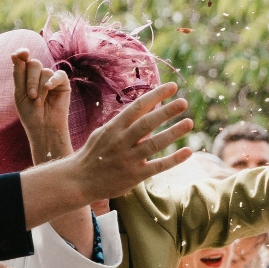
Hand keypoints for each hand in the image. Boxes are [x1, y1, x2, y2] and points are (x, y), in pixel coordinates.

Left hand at [12, 50, 71, 161]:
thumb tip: (17, 54)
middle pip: (33, 64)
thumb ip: (18, 73)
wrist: (44, 127)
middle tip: (31, 96)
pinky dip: (53, 80)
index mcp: (26, 76)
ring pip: (45, 72)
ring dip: (39, 87)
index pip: (23, 60)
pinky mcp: (64, 85)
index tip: (22, 53)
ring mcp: (52, 80)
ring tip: (39, 102)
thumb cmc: (30, 112)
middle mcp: (39, 76)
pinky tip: (49, 88)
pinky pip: (59, 75)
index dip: (22, 54)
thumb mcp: (19, 92)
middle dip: (30, 80)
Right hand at [59, 82, 193, 203]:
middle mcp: (121, 141)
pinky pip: (158, 166)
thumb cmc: (95, 154)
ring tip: (189, 122)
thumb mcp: (104, 133)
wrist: (79, 180)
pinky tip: (188, 152)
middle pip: (146, 123)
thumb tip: (143, 107)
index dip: (155, 95)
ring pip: (154, 143)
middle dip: (165, 112)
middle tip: (183, 102)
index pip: (137, 107)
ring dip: (173, 133)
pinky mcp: (135, 175)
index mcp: (114, 127)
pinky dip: (174, 159)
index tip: (172, 86)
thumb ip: (124, 122)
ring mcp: (128, 159)